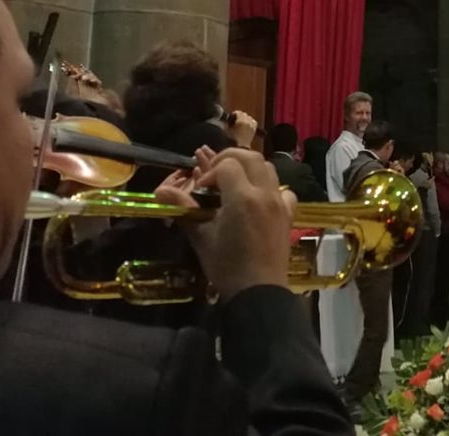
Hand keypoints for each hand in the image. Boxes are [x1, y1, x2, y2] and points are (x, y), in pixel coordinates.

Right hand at [155, 148, 295, 297]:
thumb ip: (184, 209)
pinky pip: (283, 190)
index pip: (226, 165)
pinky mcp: (288, 214)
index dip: (209, 172)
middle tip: (214, 173)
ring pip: (268, 168)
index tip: (200, 189)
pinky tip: (258, 200)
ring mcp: (280, 203)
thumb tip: (159, 190)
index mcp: (242, 197)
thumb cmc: (226, 266)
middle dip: (230, 158)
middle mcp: (264, 193)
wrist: (258, 291)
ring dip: (249, 168)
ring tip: (233, 183)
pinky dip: (270, 187)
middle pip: (251, 157)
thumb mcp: (201, 237)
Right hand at [226, 111, 257, 147]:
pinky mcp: (254, 130)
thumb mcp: (227, 130)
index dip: (235, 113)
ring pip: (249, 117)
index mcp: (240, 121)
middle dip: (240, 116)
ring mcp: (252, 126)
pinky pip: (254, 122)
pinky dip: (251, 122)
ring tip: (241, 122)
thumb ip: (228, 123)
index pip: (239, 112)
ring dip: (245, 118)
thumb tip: (229, 119)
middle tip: (236, 119)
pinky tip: (247, 125)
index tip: (232, 116)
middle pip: (244, 114)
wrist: (240, 147)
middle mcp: (247, 123)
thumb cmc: (232, 140)